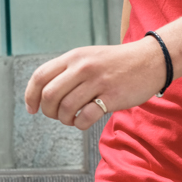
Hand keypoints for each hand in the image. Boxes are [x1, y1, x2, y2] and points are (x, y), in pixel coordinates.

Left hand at [24, 40, 165, 130]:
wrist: (151, 60)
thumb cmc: (117, 63)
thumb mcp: (90, 56)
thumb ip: (68, 70)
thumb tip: (43, 93)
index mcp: (74, 56)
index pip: (40, 76)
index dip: (30, 96)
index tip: (32, 109)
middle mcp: (83, 67)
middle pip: (49, 96)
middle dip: (48, 112)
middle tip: (57, 116)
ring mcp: (98, 82)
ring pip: (66, 109)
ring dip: (65, 120)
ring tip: (74, 118)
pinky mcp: (112, 97)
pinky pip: (85, 118)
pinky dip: (80, 124)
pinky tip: (85, 121)